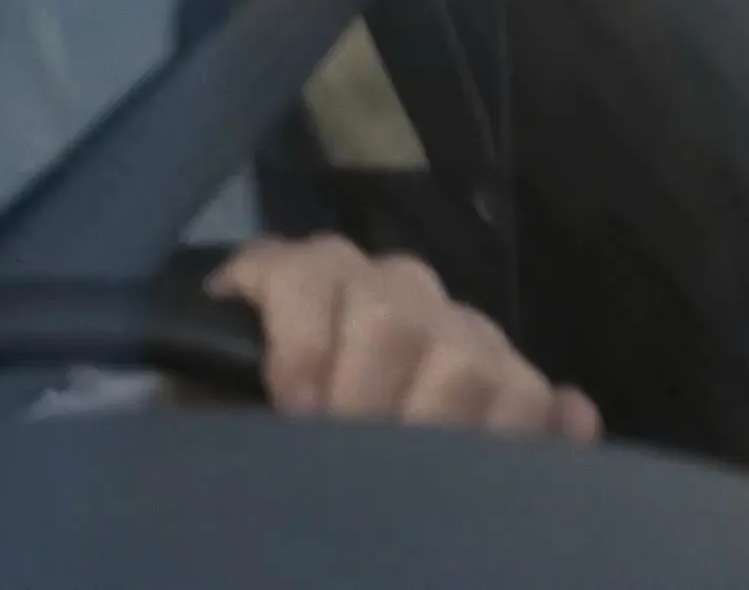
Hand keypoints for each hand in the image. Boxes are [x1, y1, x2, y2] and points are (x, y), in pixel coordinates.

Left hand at [207, 234, 601, 440]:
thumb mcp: (209, 392)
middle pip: (394, 313)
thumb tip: (232, 382)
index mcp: (307, 275)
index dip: (302, 342)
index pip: (306, 275)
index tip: (295, 411)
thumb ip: (210, 380)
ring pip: (471, 351)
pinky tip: (518, 461)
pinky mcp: (514, 379)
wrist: (304, 426)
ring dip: (439, 421)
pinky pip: (538, 395)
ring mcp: (458, 328)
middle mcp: (388, 286)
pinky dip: (532, 433)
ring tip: (411, 474)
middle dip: (367, 392)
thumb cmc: (245, 407)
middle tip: (353, 451)